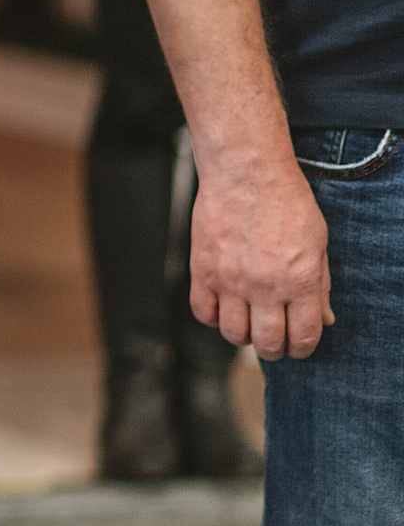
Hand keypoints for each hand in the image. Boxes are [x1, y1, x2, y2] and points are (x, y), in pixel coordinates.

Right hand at [190, 156, 331, 358]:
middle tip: (274, 343)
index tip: (300, 346)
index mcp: (300, 279)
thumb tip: (323, 318)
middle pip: (267, 342)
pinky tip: (224, 308)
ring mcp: (230, 281)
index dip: (303, 348)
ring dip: (243, 336)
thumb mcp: (318, 244)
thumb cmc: (286, 204)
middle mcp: (265, 286)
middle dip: (274, 349)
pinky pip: (204, 313)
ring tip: (248, 325)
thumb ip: (320, 285)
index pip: (304, 334)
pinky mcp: (202, 272)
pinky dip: (214, 318)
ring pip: (233, 333)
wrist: (246, 175)